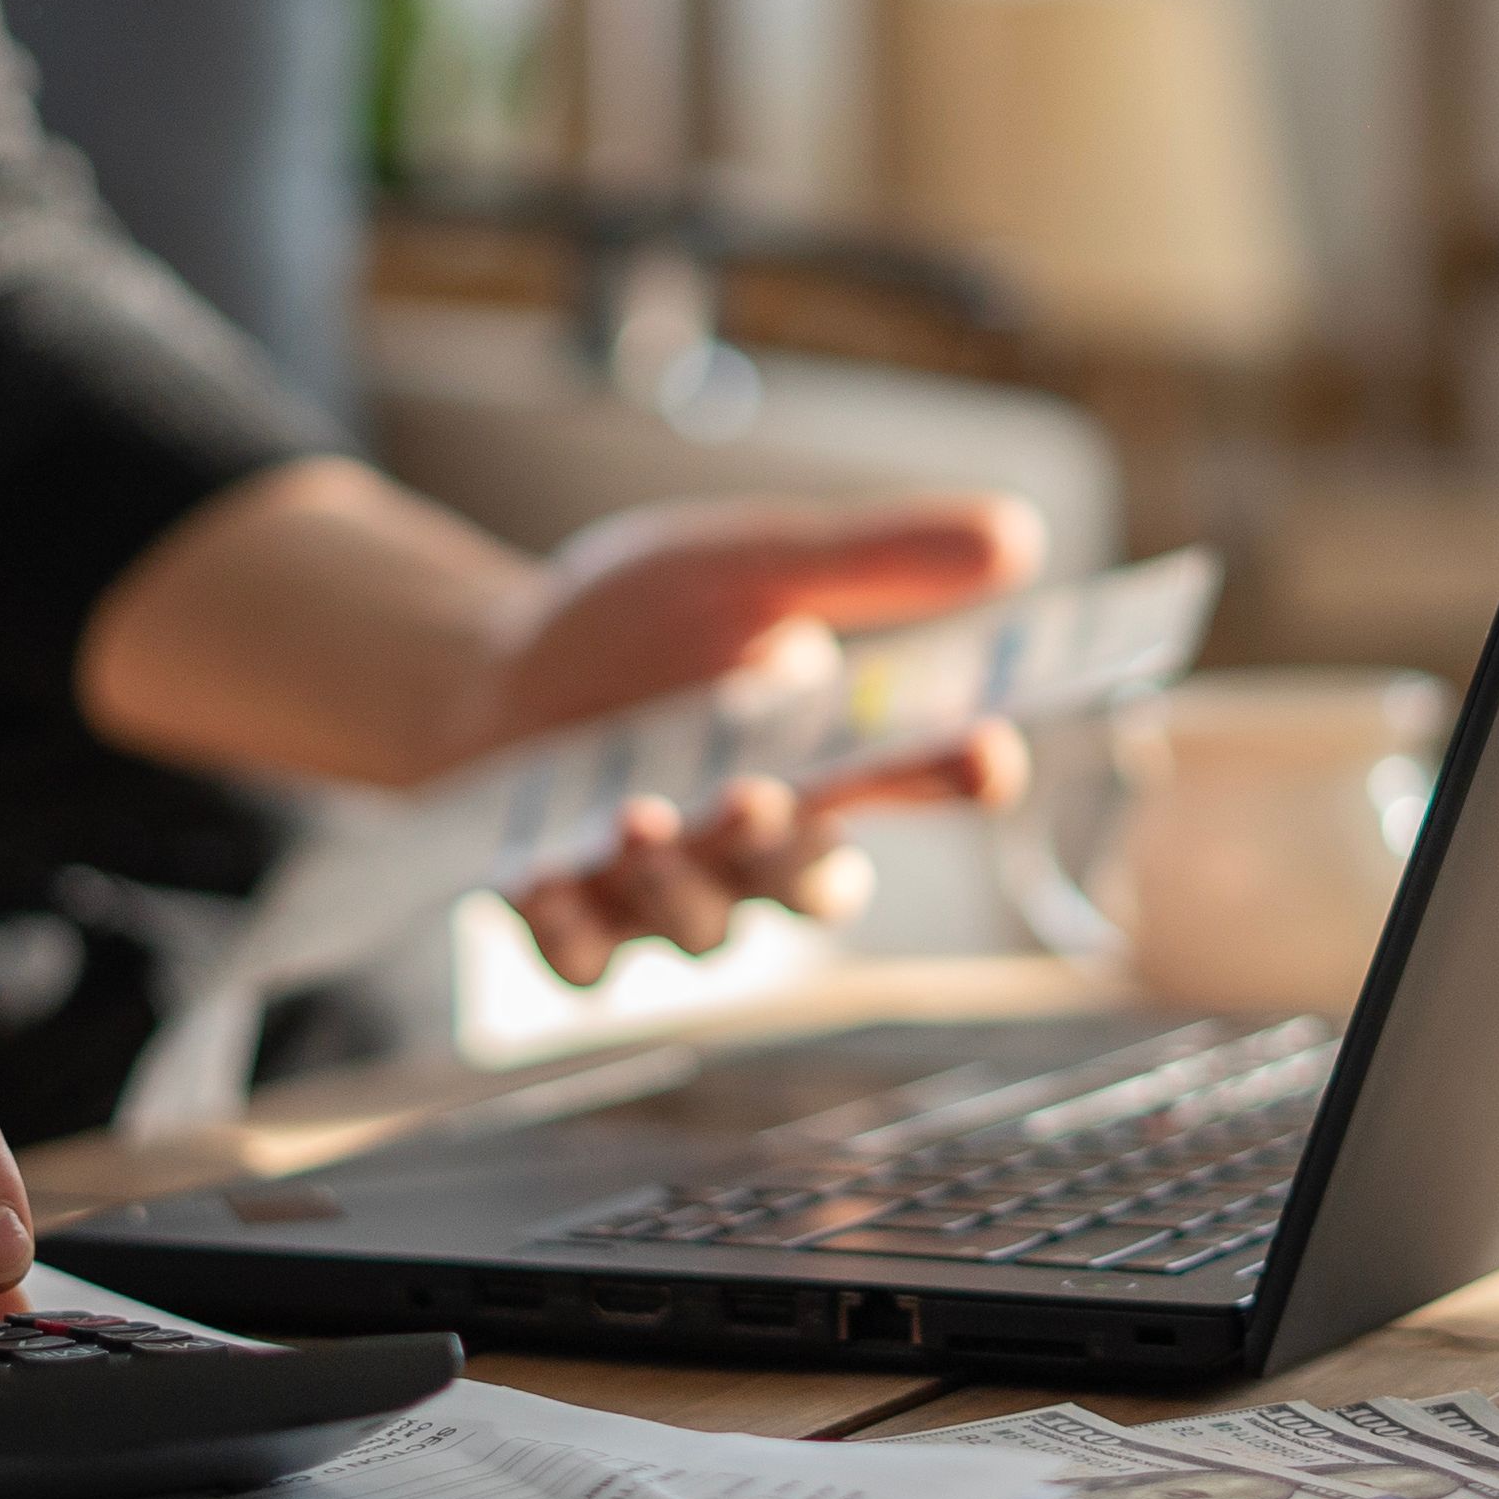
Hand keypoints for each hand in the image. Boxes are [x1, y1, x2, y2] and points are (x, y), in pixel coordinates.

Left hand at [76, 464, 1045, 980]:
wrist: (480, 673)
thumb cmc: (629, 628)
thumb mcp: (747, 568)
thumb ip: (871, 562)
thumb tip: (1018, 534)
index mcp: (826, 759)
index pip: (924, 779)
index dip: (964, 774)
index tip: (986, 751)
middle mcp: (762, 846)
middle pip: (813, 881)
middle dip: (791, 848)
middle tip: (763, 796)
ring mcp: (670, 896)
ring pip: (707, 931)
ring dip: (679, 881)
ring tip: (638, 815)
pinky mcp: (575, 928)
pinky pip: (588, 964)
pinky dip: (568, 929)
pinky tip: (546, 877)